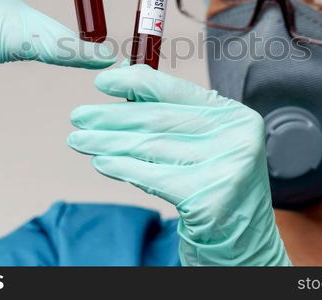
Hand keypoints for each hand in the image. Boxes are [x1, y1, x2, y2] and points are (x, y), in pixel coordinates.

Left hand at [67, 65, 290, 265]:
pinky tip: (101, 162)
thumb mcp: (205, 143)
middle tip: (79, 116)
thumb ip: (172, 115)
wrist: (242, 240)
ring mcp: (223, 169)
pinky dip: (121, 167)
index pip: (178, 90)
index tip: (102, 81)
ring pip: (150, 147)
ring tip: (80, 139)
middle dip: (112, 117)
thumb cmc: (214, 185)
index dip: (135, 82)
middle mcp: (235, 139)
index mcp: (235, 116)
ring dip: (108, 142)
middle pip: (158, 120)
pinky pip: (151, 177)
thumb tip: (124, 83)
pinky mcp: (206, 200)